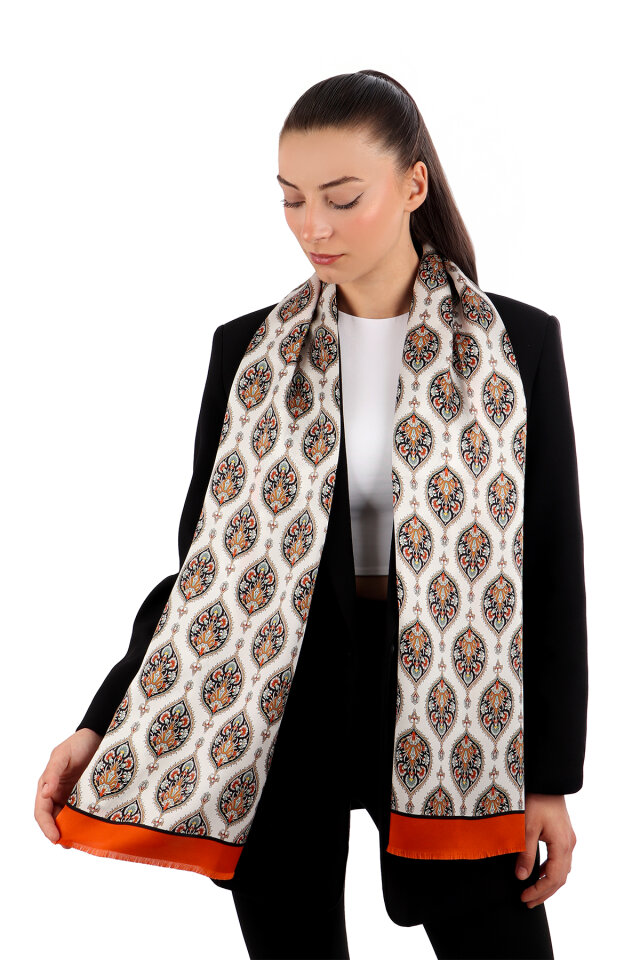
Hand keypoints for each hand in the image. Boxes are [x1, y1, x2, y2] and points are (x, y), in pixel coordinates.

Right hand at [34, 728, 102, 841]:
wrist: (99, 736)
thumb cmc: (77, 744)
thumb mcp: (62, 755)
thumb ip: (53, 773)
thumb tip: (44, 793)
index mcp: (47, 786)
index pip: (42, 812)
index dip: (47, 826)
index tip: (55, 837)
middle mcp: (58, 794)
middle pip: (54, 819)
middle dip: (59, 833)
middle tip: (69, 843)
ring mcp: (72, 796)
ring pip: (68, 819)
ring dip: (71, 830)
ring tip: (80, 841)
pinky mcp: (86, 796)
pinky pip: (82, 813)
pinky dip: (83, 823)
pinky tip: (90, 829)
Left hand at [515, 792, 576, 908]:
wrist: (547, 780)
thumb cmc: (536, 800)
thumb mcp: (526, 827)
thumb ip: (525, 853)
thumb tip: (522, 877)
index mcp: (561, 845)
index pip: (553, 878)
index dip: (539, 891)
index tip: (524, 898)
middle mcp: (569, 844)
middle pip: (560, 878)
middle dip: (544, 892)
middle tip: (527, 902)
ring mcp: (568, 839)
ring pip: (562, 870)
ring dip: (548, 883)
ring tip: (532, 892)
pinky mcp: (564, 834)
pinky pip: (561, 859)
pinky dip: (550, 870)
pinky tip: (538, 872)